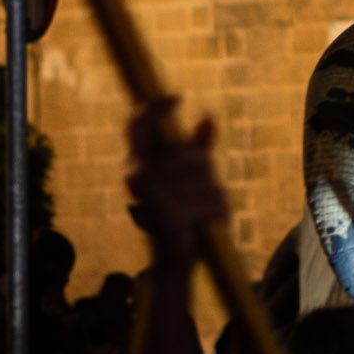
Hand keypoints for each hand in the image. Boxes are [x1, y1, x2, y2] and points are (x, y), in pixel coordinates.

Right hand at [129, 100, 235, 258]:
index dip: (156, 106)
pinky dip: (214, 207)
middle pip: (185, 149)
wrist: (177, 255)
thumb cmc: (182, 212)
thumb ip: (198, 147)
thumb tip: (207, 116)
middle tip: (202, 186)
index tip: (178, 98)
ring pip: (201, 169)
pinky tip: (212, 218)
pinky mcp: (165, 209)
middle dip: (201, 166)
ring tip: (204, 209)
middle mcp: (139, 173)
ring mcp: (151, 191)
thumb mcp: (192, 176)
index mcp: (140, 163)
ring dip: (211, 189)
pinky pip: (207, 194)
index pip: (139, 123)